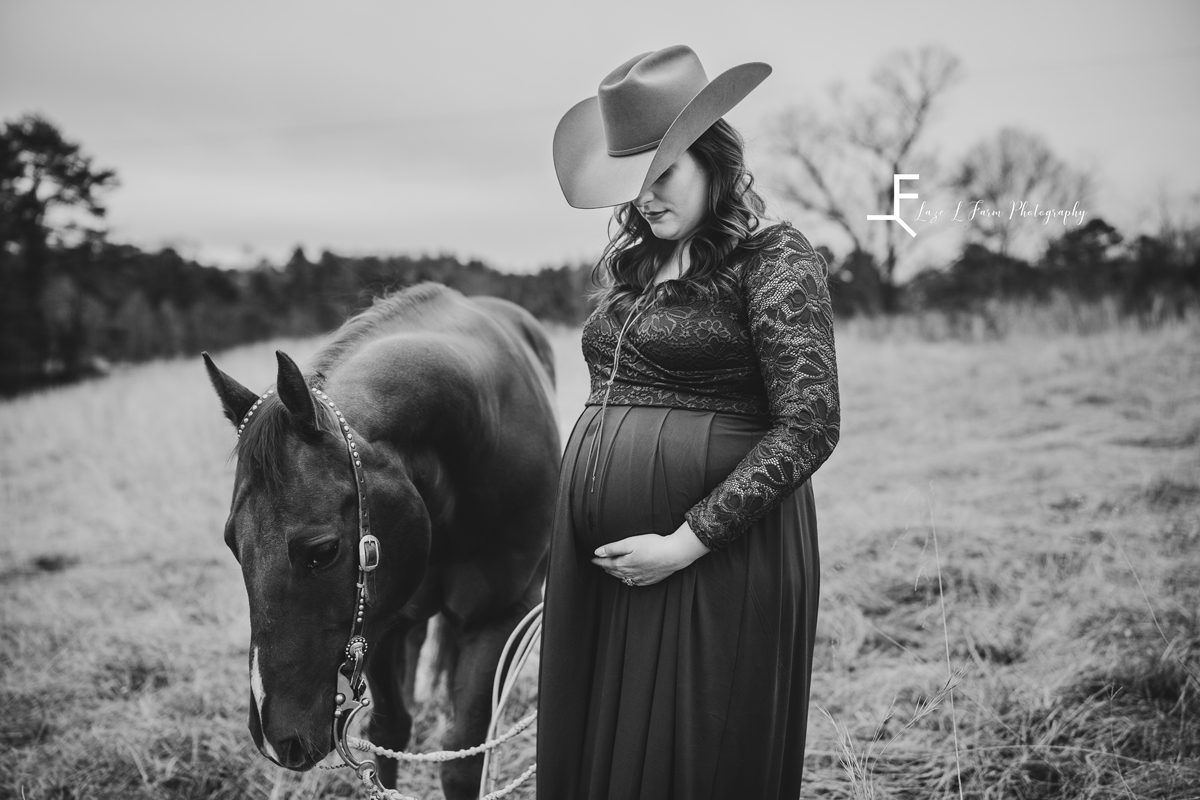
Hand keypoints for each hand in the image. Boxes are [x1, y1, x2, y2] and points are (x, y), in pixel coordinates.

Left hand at [591, 521, 709, 585]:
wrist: (674, 554)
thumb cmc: (653, 545)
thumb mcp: (630, 542)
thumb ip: (612, 548)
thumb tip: (597, 552)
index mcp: (623, 564)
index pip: (606, 564)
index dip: (598, 561)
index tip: (592, 559)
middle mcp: (630, 573)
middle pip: (614, 571)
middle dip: (606, 568)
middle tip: (600, 564)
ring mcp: (640, 578)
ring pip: (623, 577)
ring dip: (616, 574)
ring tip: (611, 570)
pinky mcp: (650, 579)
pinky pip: (634, 582)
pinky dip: (628, 579)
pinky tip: (628, 577)